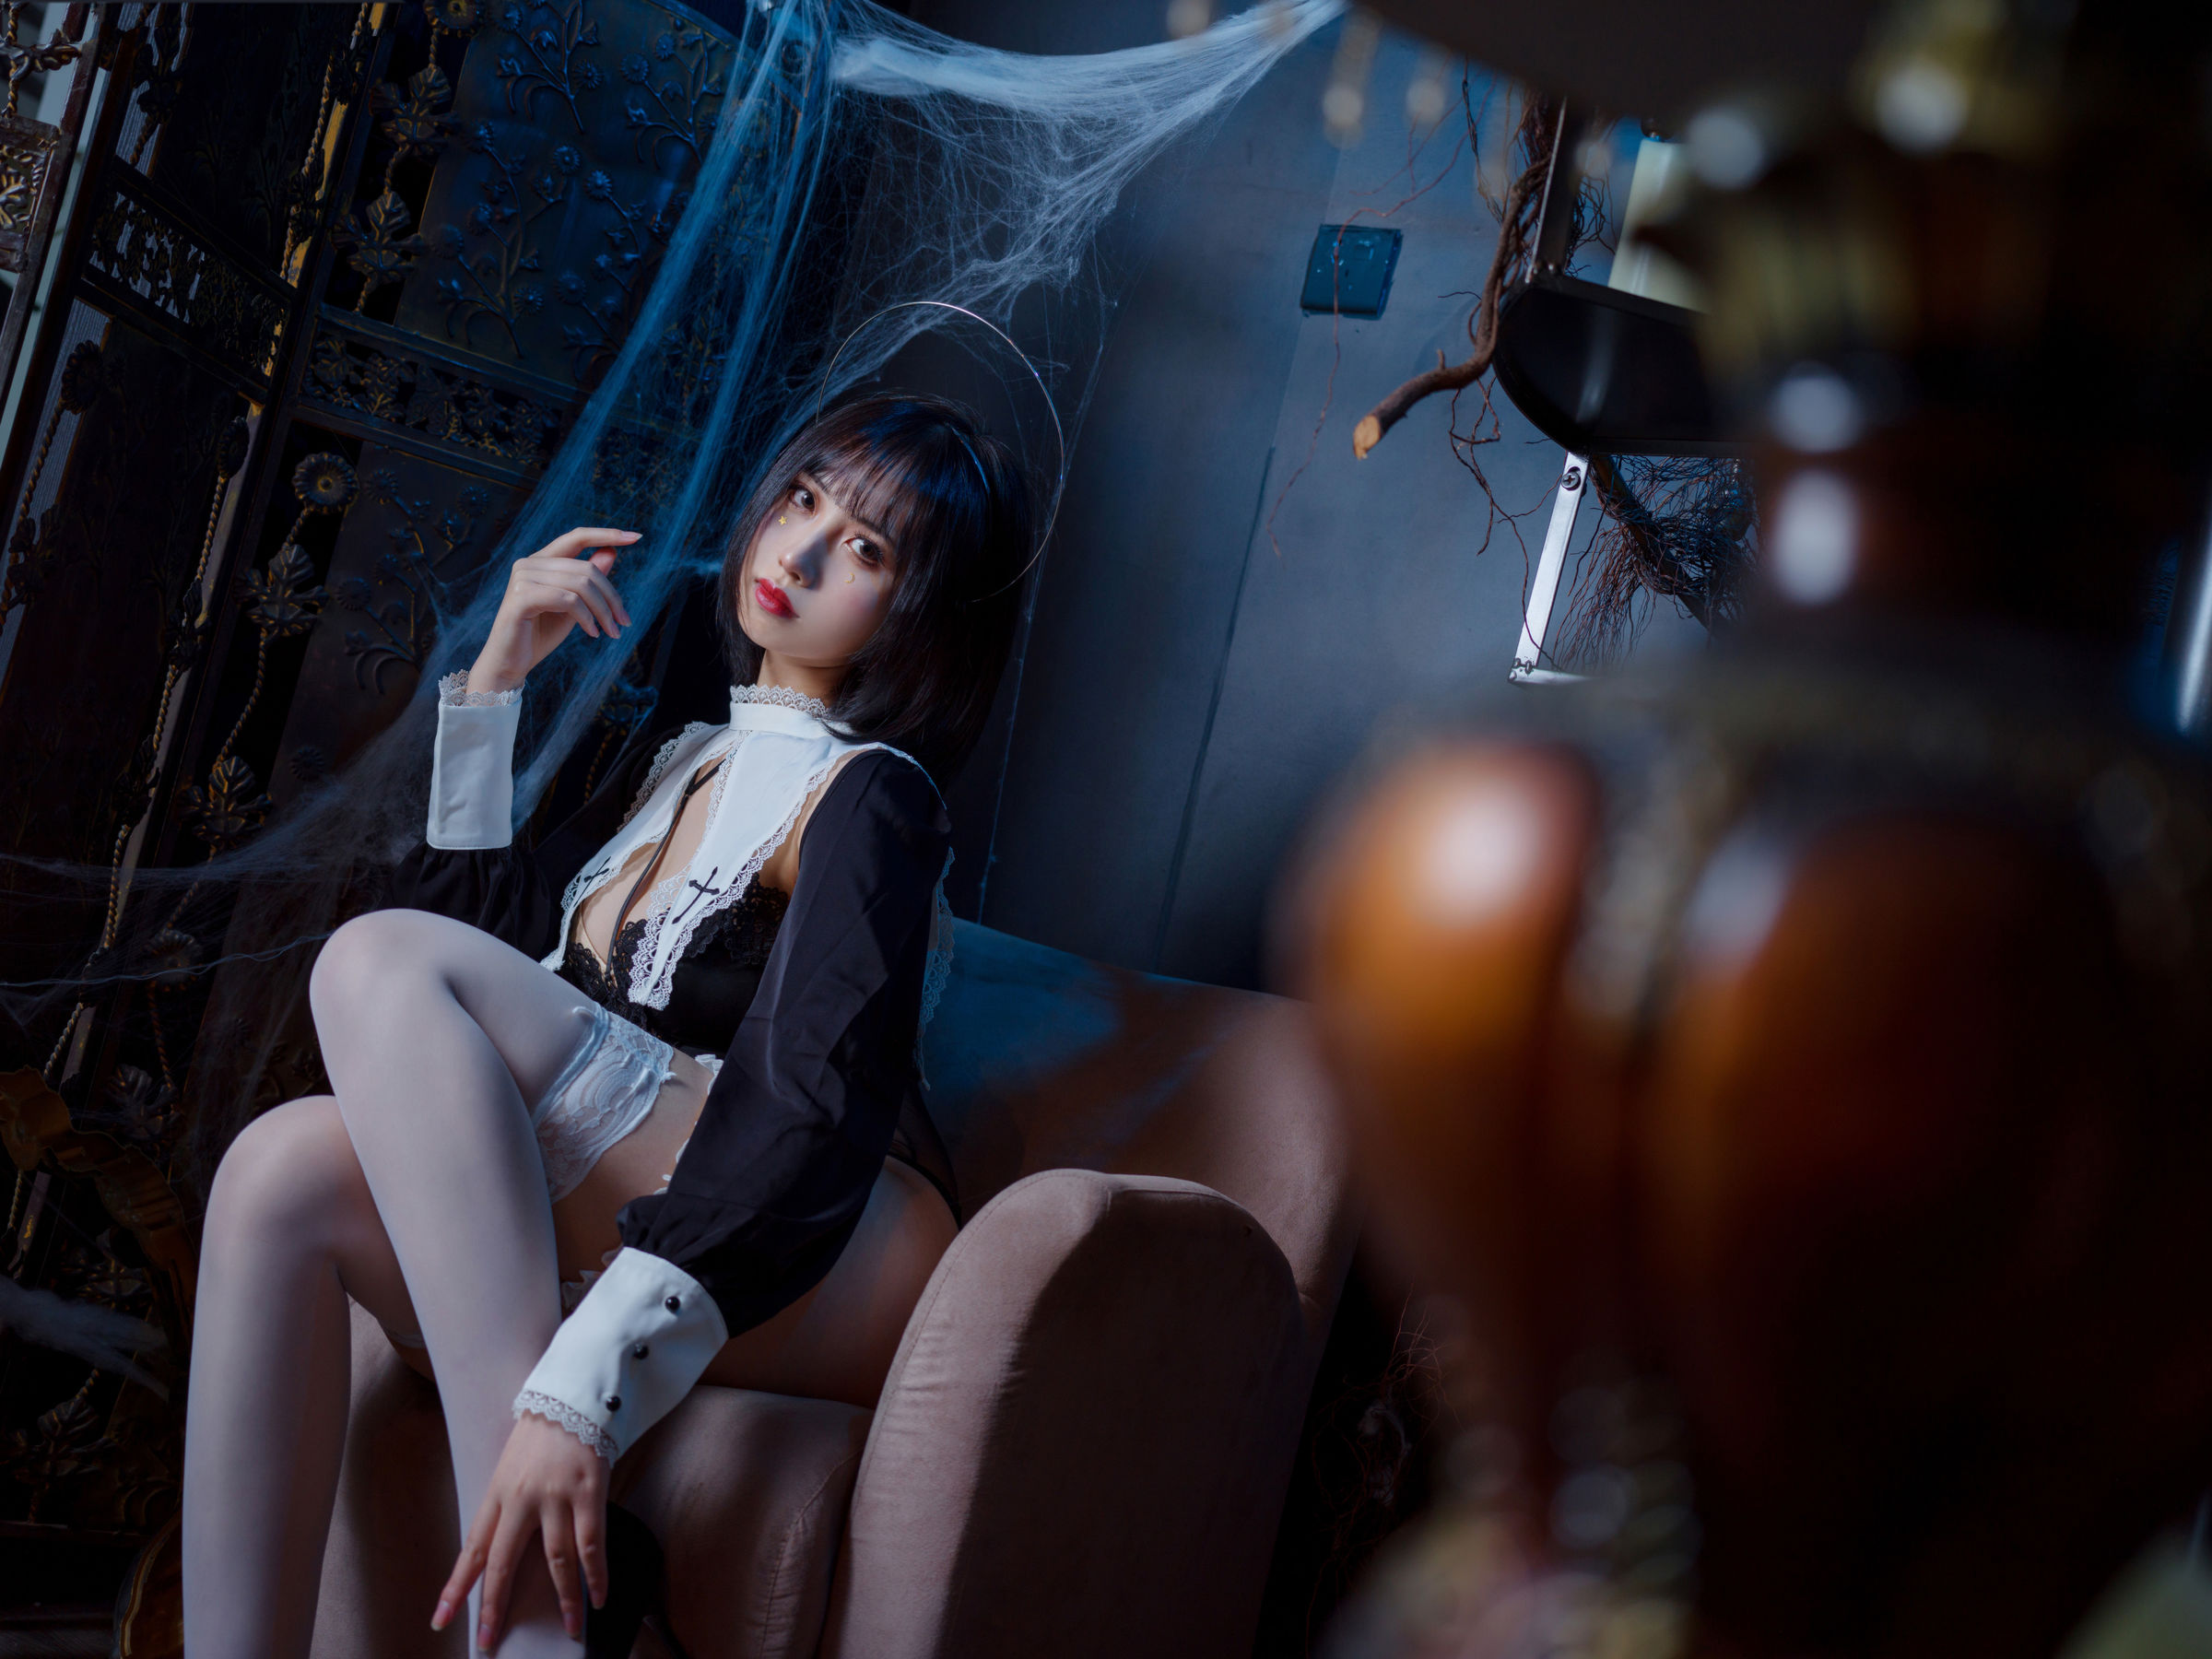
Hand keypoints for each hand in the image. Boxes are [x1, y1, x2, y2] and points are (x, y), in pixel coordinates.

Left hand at [432, 1409, 608, 1647]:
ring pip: (555, 1560)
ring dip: (564, 1599)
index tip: (441, 1619)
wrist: (573, 1393)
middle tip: (491, 1641)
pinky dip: (596, 1574)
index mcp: (497, 1493)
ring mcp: (556, 1496)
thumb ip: (506, 1504)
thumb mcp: (511, 1466)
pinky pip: (592, 1543)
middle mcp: (521, 1498)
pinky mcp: (587, 1490)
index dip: (456, 1587)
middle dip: (496, 1606)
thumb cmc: (543, 1431)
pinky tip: (599, 1597)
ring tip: (572, 1628)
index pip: (473, 1549)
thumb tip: (501, 1547)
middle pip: (504, 1562)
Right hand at [466, 526, 639, 694]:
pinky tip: (592, 633)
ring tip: (612, 632)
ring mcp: (523, 577)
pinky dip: (586, 618)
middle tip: (624, 622)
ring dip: (603, 611)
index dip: (607, 534)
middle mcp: (530, 563)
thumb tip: (611, 553)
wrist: (511, 663)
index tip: (637, 536)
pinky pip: (568, 600)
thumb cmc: (540, 634)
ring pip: (580, 585)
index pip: (577, 537)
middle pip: (587, 569)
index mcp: (542, 561)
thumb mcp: (573, 606)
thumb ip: (588, 580)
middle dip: (612, 597)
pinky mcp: (521, 596)